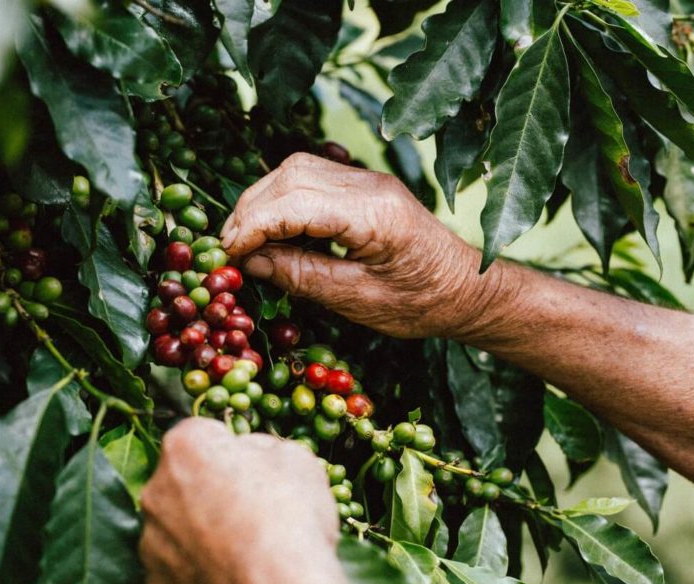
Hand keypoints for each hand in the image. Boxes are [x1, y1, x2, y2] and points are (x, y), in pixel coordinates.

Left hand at [139, 418, 338, 583]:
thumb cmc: (292, 521)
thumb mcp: (296, 459)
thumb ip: (263, 449)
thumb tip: (253, 456)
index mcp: (184, 448)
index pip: (202, 436)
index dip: (231, 451)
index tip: (253, 470)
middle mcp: (155, 494)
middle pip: (182, 485)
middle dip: (209, 494)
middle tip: (251, 514)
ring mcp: (151, 547)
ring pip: (175, 534)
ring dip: (200, 538)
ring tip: (245, 555)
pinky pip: (177, 579)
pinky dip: (199, 580)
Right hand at [221, 152, 489, 338]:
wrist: (467, 289)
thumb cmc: (421, 303)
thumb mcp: (358, 301)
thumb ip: (303, 276)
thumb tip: (251, 263)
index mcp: (375, 214)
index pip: (295, 203)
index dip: (253, 226)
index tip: (228, 254)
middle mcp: (371, 185)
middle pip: (291, 176)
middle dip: (251, 210)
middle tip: (227, 248)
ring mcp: (369, 180)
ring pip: (297, 170)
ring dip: (263, 200)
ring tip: (243, 239)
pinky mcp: (365, 186)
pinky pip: (312, 177)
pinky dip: (282, 198)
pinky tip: (271, 227)